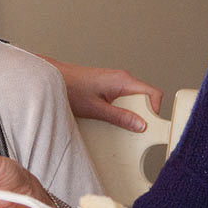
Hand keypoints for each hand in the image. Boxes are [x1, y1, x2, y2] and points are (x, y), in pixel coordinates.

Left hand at [48, 58, 162, 131]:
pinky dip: (120, 111)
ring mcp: (116, 83)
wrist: (52, 78)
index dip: (155, 111)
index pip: (153, 94)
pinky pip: (123, 101)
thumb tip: (140, 125)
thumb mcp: (96, 109)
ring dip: (129, 114)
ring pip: (134, 101)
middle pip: (145, 99)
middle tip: (131, 129)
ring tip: (117, 124)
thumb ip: (119, 117)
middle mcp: (122, 79)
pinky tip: (109, 118)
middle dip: (141, 116)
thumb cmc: (70, 88)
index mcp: (123, 80)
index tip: (150, 126)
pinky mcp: (109, 88)